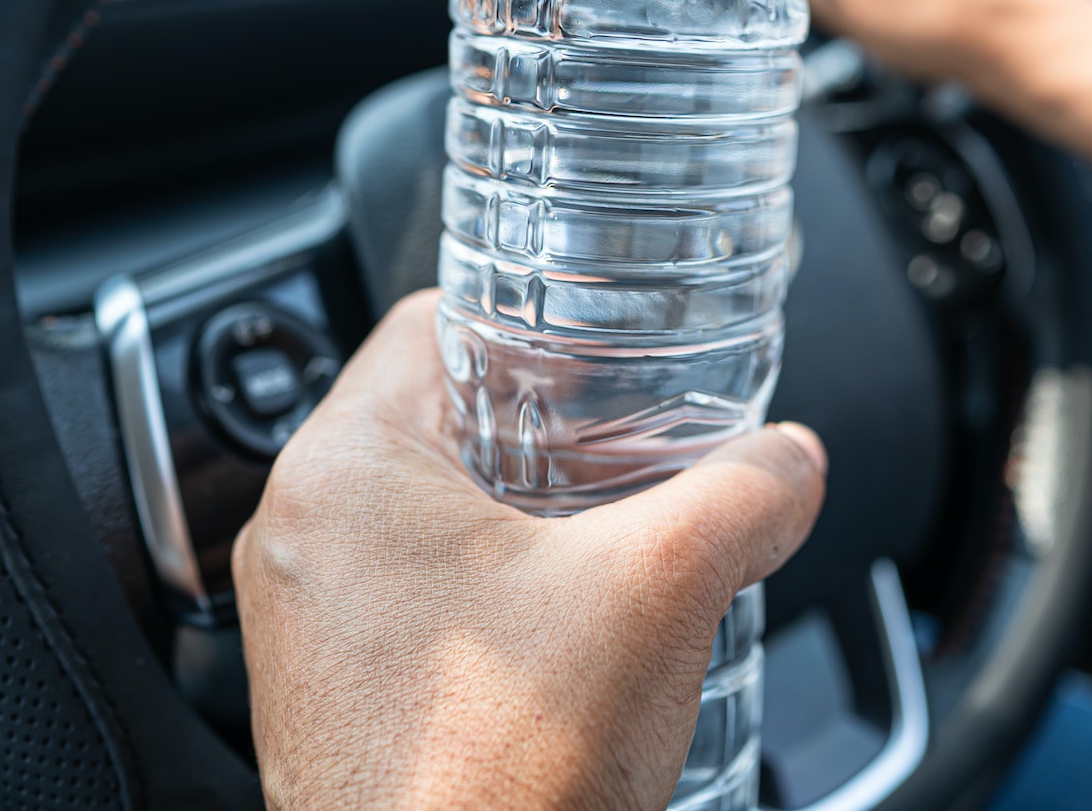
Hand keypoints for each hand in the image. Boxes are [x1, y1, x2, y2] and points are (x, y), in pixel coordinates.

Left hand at [233, 290, 826, 809]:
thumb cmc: (496, 780)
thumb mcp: (662, 588)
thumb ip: (746, 492)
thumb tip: (791, 461)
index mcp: (340, 472)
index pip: (437, 325)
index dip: (539, 326)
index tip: (605, 348)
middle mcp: (300, 541)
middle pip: (442, 422)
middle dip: (554, 431)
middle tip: (638, 446)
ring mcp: (312, 629)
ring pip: (433, 516)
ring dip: (531, 515)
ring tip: (622, 537)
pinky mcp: (339, 700)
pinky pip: (420, 600)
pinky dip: (502, 591)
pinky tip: (581, 629)